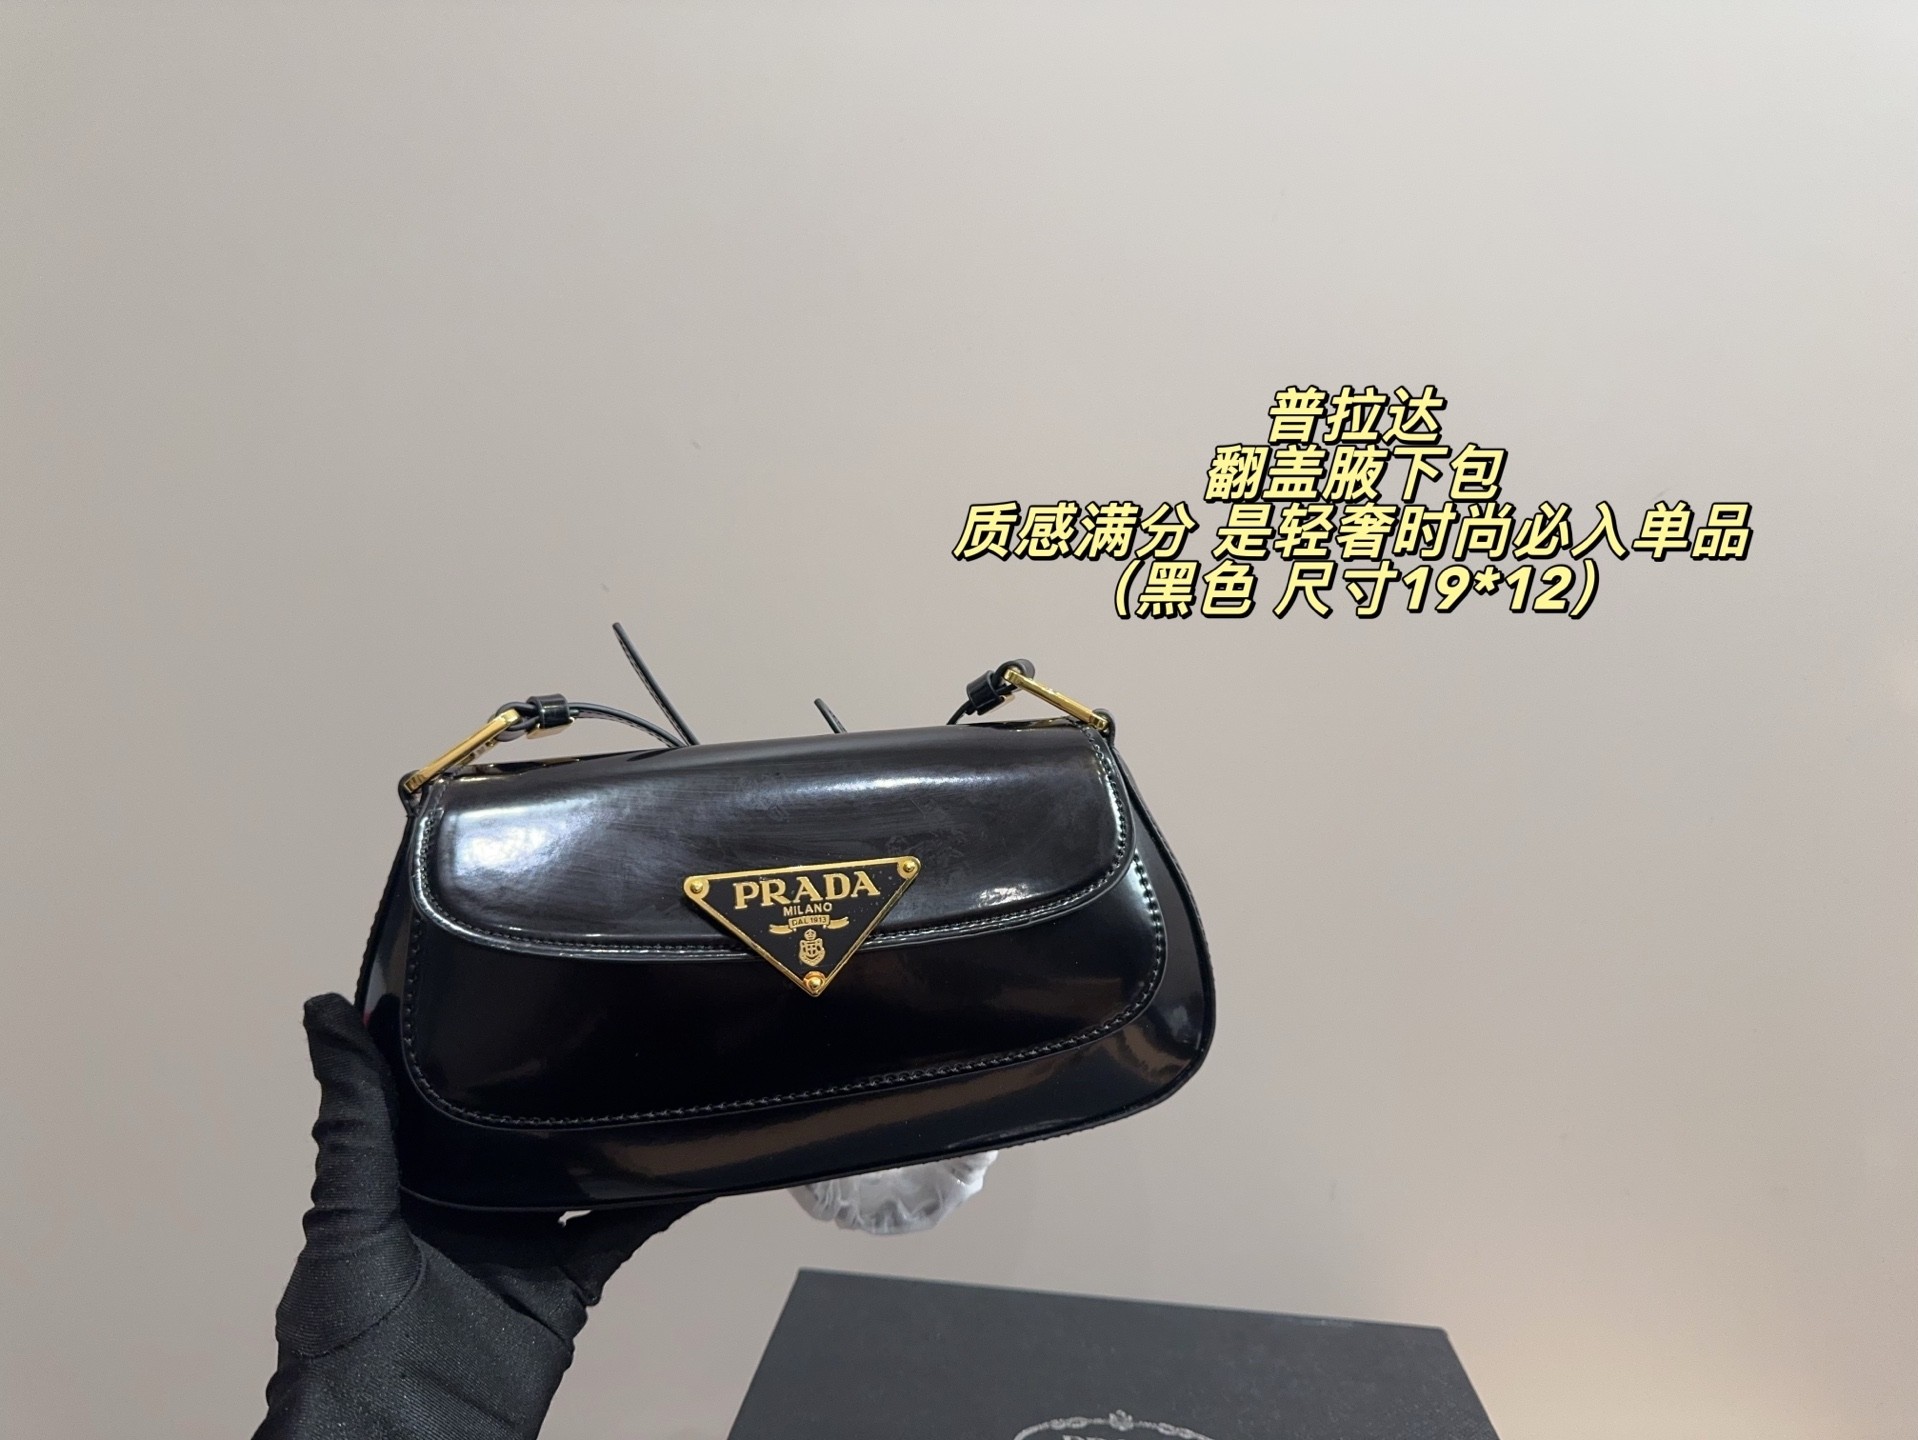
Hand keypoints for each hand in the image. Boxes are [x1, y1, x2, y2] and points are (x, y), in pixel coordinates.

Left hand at [256, 994, 697, 1439]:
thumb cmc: (350, 1333)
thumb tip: (325, 1010)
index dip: (463, 1039)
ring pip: (574, 1172)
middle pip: (515, 1128)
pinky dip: (658, 1201)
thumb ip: (351, 1120)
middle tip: (602, 1001)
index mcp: (403, 1182)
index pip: (437, 1094)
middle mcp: (463, 1205)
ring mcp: (517, 1246)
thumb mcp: (347, 1214)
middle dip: (550, 1077)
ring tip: (657, 1062)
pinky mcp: (562, 1289)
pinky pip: (618, 1235)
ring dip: (609, 1131)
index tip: (501, 965)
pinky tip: (696, 1161)